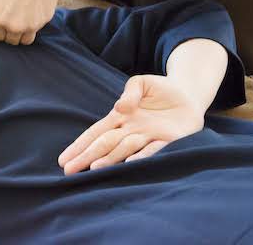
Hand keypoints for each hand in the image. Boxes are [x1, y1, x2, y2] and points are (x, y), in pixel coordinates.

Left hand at [0, 0, 64, 44]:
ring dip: (21, 33)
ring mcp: (30, 25)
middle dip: (8, 32)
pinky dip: (32, 26)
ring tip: (20, 20)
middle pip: (8, 40)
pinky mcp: (43, 21)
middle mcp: (12, 25)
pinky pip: (36, 30)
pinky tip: (31, 12)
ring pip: (23, 40)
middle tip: (10, 20)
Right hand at [57, 74, 205, 174]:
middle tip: (69, 170)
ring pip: (124, 149)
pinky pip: (154, 149)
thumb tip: (120, 108)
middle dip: (86, 157)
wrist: (188, 95)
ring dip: (109, 159)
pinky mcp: (169, 140)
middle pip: (104, 145)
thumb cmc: (159, 89)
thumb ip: (130, 92)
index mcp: (120, 118)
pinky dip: (143, 157)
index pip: (95, 133)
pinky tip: (130, 164)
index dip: (80, 146)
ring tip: (93, 169)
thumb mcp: (140, 83)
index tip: (64, 158)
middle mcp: (130, 131)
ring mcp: (148, 136)